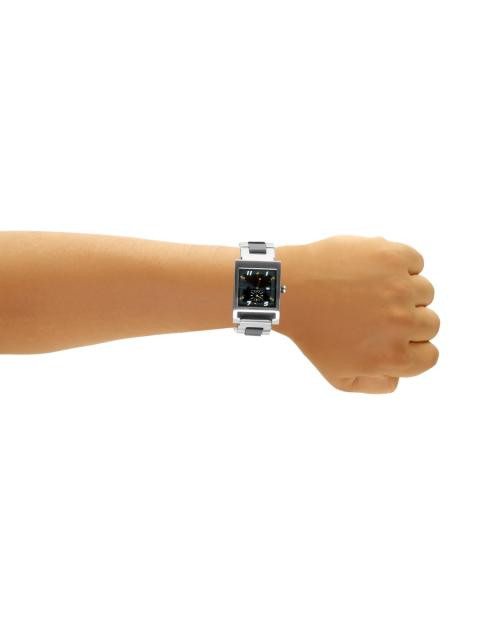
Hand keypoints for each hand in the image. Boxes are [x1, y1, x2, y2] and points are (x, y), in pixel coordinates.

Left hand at [276, 236, 439, 392]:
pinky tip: (374, 272)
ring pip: (425, 292)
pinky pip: (415, 262)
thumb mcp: (338, 376)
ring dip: (405, 292)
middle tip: (377, 313)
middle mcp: (402, 323)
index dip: (412, 347)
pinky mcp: (393, 256)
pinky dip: (401, 265)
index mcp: (393, 355)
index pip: (430, 356)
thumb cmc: (311, 332)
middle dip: (408, 320)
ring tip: (372, 291)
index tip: (391, 337)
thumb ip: (377, 384)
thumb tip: (399, 376)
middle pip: (431, 323)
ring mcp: (399, 287)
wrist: (289, 289)